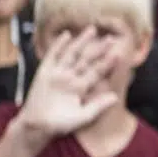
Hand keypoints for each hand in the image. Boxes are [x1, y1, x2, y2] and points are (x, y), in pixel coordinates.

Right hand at [16, 28, 118, 144]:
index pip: (97, 72)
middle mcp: (71, 78)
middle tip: (110, 38)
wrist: (38, 126)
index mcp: (82, 87)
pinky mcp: (45, 73)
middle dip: (98, 49)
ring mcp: (58, 74)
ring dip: (81, 42)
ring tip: (92, 30)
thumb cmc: (60, 124)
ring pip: (72, 54)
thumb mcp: (83, 116)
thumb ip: (98, 106)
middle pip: (87, 59)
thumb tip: (116, 97)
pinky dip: (59, 46)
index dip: (107, 63)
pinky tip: (67, 35)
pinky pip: (53, 56)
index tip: (119, 53)